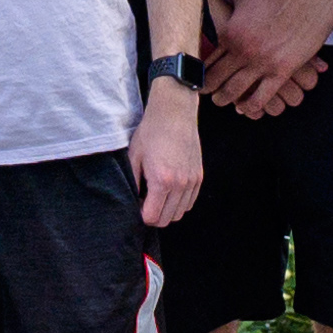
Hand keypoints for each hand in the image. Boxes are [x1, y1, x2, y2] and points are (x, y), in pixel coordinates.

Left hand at [131, 82, 203, 226]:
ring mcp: (192, 181)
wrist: (174, 113)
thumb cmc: (151, 132)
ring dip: (168, 210)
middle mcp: (180, 184)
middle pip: (167, 219)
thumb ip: (133, 183)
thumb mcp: (134, 157)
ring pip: (180, 213)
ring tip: (158, 196)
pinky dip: (180, 202)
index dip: (141, 215)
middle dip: (154, 216)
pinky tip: (170, 190)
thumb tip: (133, 202)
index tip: (137, 204)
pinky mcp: (199, 176)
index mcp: (162, 181)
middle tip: (145, 202)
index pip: (152, 217)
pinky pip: (190, 201)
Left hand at [202, 0, 332, 118]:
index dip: (200, 71)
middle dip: (208, 89)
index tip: (196, 78)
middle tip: (204, 95)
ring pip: (237, 90)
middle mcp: (243, 50)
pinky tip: (247, 108)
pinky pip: (262, 96)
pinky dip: (252, 105)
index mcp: (230, 32)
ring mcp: (262, 63)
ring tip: (223, 101)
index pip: (208, 58)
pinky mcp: (282, 71)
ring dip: (227, 99)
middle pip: (218, 78)